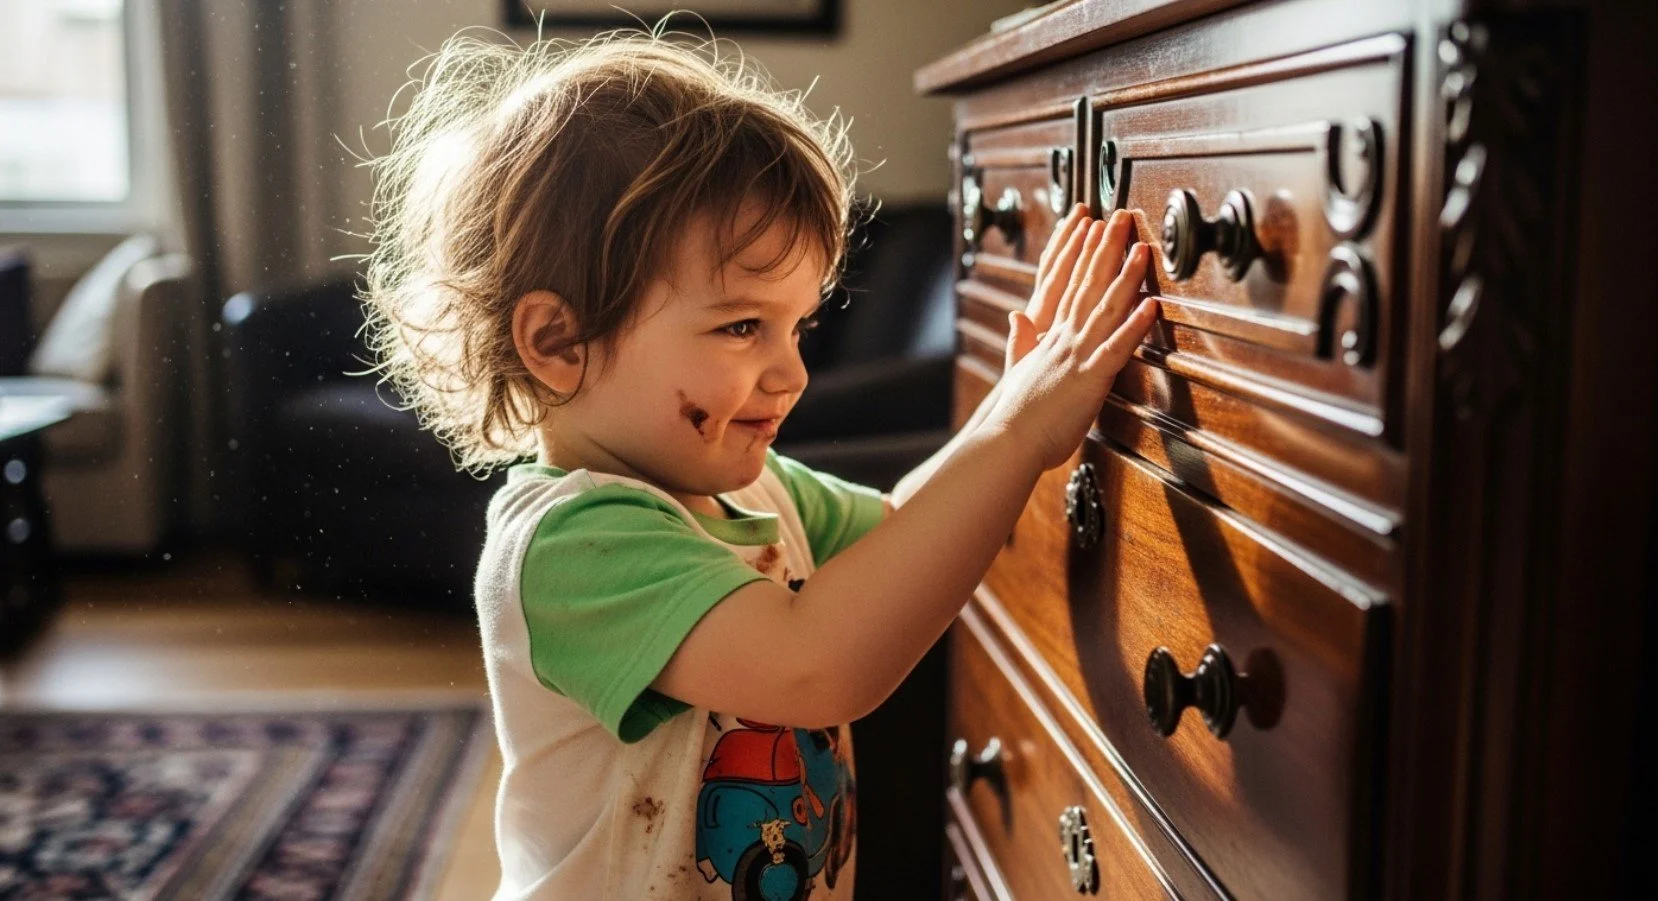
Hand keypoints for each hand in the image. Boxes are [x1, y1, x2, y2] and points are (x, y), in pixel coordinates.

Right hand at [981, 211, 1158, 472]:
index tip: (1093, 230)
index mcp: (1049, 340)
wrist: (1008, 440)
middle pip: (1088, 286)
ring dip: (1127, 276)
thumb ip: (1019, 343)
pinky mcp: (1090, 378)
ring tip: (1143, 248)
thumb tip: (1017, 316)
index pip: (1069, 288)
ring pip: (1105, 308)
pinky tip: (1152, 305)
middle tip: (1121, 218)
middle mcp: (1063, 340)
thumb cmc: (1014, 417)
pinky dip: (1136, 325)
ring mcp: (1077, 356)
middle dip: (1107, 249)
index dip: (1083, 257)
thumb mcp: (1016, 373)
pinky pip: (1118, 347)